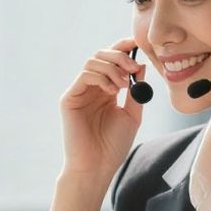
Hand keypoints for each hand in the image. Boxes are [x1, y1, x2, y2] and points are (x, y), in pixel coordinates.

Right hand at [60, 38, 144, 180]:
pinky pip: (84, 75)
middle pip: (100, 55)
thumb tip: (141, 65)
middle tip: (133, 68)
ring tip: (123, 85)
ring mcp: (79, 92)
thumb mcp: (132, 115)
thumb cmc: (113, 146)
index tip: (137, 44)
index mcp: (105, 90)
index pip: (112, 60)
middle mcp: (91, 88)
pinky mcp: (69, 99)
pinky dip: (101, 77)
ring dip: (112, 68)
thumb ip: (136, 91)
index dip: (123, 48)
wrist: (97, 167)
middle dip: (119, 56)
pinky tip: (112, 91)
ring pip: (92, 61)